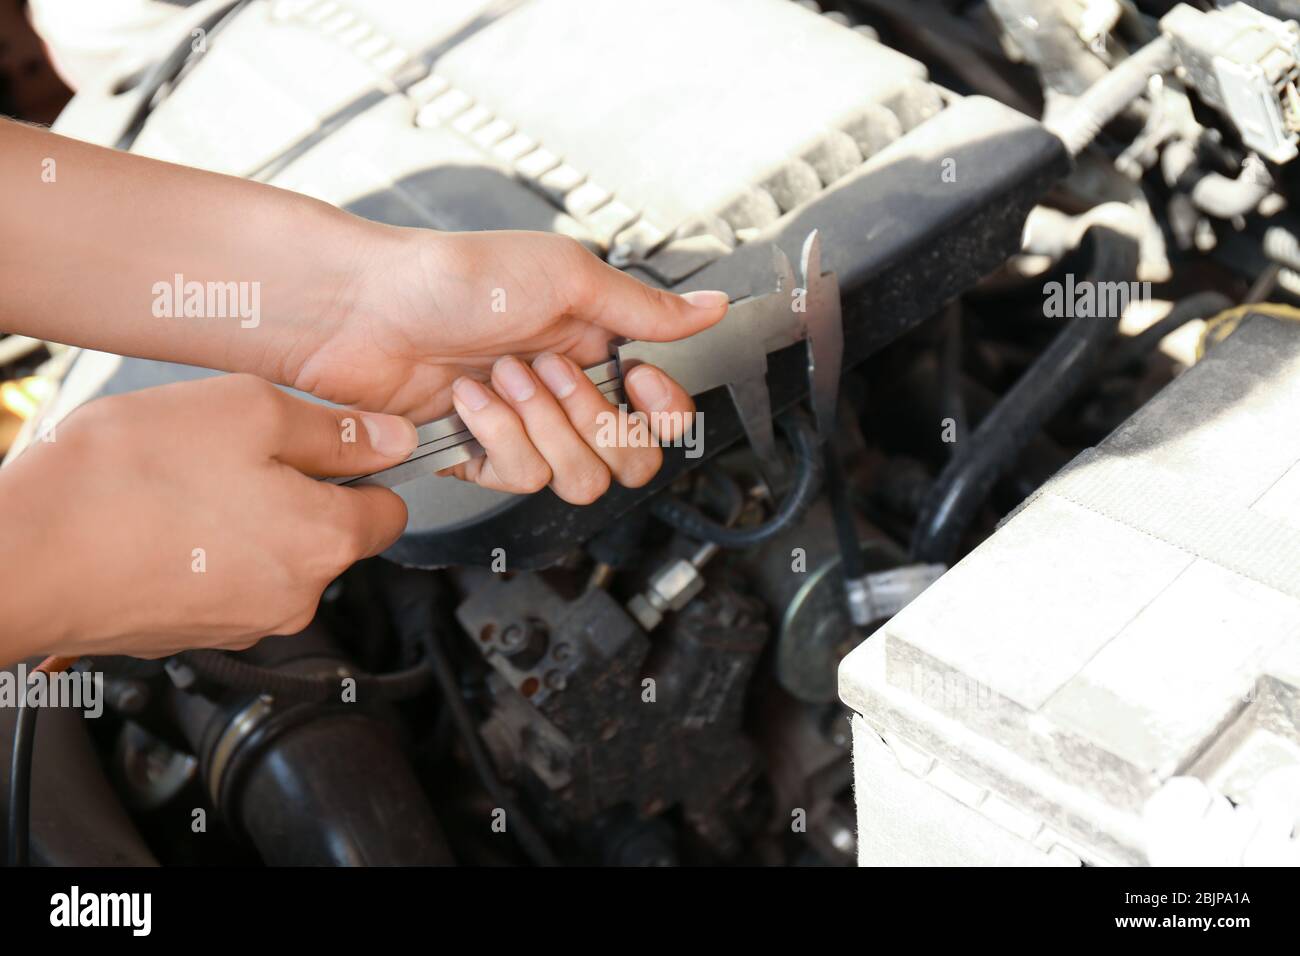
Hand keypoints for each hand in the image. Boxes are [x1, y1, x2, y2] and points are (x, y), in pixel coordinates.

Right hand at [0, 375, 416, 659]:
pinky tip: (162, 517)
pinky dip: (206, 549)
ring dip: (246, 517)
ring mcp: (243, 623)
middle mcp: (296, 597)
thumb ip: (334, 431)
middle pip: (329, 534)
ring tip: (186, 482)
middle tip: (236, 451)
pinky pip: (224, 579)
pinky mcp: (193, 633)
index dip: (368, 471)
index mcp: (326, 541)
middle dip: (297, 490)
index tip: (336, 446)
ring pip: (272, 555)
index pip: (391, 511)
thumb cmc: (128, 478)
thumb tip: (392, 438)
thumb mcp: (248, 412)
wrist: (23, 556)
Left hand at [290, 228, 727, 501]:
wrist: (366, 307)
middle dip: (593, 421)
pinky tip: (467, 399)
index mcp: (598, 346)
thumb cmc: (457, 275)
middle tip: (549, 371)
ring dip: (541, 427)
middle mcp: (568, 394)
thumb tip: (712, 306)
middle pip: (630, 460)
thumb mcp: (567, 276)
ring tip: (499, 378)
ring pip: (579, 479)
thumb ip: (645, 308)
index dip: (661, 412)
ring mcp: (527, 430)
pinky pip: (520, 480)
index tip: (638, 381)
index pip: (664, 414)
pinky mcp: (484, 457)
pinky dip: (495, 437)